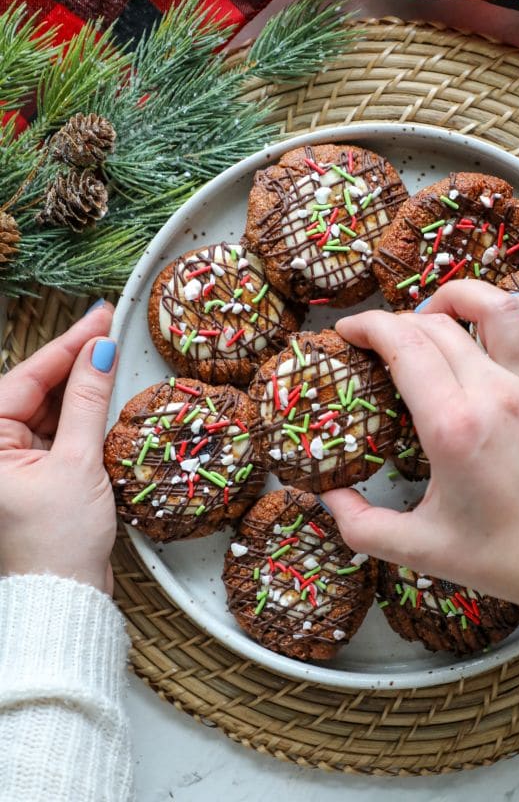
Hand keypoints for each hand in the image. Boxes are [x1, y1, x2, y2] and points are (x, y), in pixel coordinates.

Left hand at [0, 301, 118, 593]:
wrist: (63, 597)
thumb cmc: (58, 543)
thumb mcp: (78, 462)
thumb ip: (88, 401)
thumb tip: (100, 352)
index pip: (27, 377)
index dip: (68, 344)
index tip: (99, 317)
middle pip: (35, 389)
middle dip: (74, 363)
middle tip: (110, 332)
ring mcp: (10, 462)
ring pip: (47, 409)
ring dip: (80, 390)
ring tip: (113, 364)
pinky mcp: (30, 474)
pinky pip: (55, 432)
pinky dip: (80, 418)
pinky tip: (104, 400)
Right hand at [322, 281, 518, 613]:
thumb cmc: (502, 559)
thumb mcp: (418, 550)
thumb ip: (361, 526)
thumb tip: (325, 497)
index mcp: (451, 427)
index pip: (402, 345)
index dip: (368, 325)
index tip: (348, 331)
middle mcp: (494, 395)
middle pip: (437, 326)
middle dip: (398, 320)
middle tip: (382, 340)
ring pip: (499, 308)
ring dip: (461, 296)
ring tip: (438, 309)